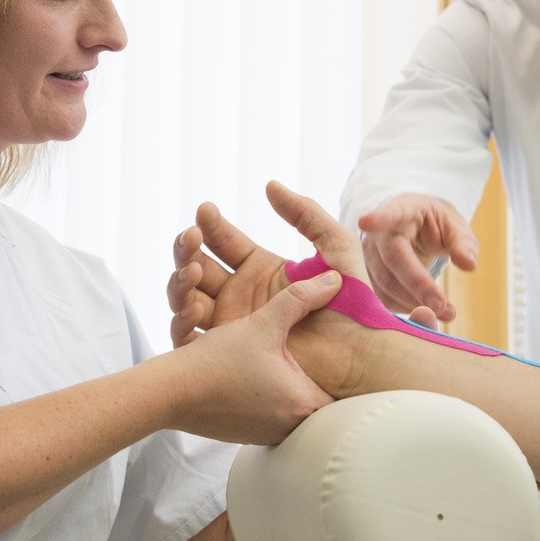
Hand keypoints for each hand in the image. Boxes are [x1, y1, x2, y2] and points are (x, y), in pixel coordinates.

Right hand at [167, 271, 341, 445]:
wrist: (170, 393)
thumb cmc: (216, 361)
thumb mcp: (262, 324)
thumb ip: (300, 299)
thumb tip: (333, 280)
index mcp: (303, 401)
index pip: (340, 390)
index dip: (338, 368)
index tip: (337, 352)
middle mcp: (291, 426)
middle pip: (317, 397)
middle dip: (312, 374)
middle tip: (313, 353)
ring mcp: (269, 434)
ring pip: (290, 406)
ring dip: (285, 385)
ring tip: (278, 364)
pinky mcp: (248, 436)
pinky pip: (267, 414)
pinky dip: (263, 396)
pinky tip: (252, 378)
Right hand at [168, 180, 366, 346]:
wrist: (358, 352)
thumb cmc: (353, 301)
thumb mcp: (335, 246)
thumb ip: (306, 213)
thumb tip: (269, 185)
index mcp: (258, 268)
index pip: (223, 241)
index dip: (211, 225)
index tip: (204, 210)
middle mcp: (239, 294)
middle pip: (197, 267)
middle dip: (187, 250)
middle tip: (190, 237)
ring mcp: (230, 324)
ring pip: (186, 299)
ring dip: (181, 282)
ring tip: (193, 272)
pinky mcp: (227, 355)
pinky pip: (189, 338)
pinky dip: (182, 321)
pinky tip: (194, 307)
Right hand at [356, 194, 477, 320]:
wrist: (414, 229)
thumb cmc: (435, 227)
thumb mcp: (455, 228)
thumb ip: (463, 244)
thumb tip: (468, 265)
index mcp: (403, 210)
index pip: (390, 214)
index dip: (378, 219)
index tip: (366, 222)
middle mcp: (379, 232)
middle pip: (392, 260)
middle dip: (417, 285)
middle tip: (442, 307)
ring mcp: (367, 255)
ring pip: (384, 283)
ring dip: (412, 302)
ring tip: (443, 312)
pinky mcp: (365, 276)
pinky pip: (380, 297)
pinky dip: (403, 308)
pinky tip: (425, 312)